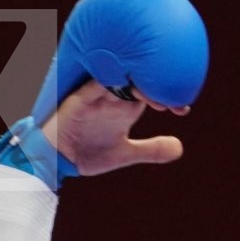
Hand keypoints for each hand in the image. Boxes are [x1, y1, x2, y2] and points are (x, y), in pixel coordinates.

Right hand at [41, 79, 188, 175]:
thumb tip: (180, 148)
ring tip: (153, 95)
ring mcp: (96, 97)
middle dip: (156, 87)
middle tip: (172, 103)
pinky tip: (121, 83)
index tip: (183, 108)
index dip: (167, 96)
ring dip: (135, 83)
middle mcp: (113, 98)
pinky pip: (94, 85)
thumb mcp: (125, 153)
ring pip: (119, 78)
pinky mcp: (79, 100)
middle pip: (138, 80)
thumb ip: (151, 150)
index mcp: (125, 107)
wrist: (56, 162)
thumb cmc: (88, 153)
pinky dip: (107, 82)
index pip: (150, 91)